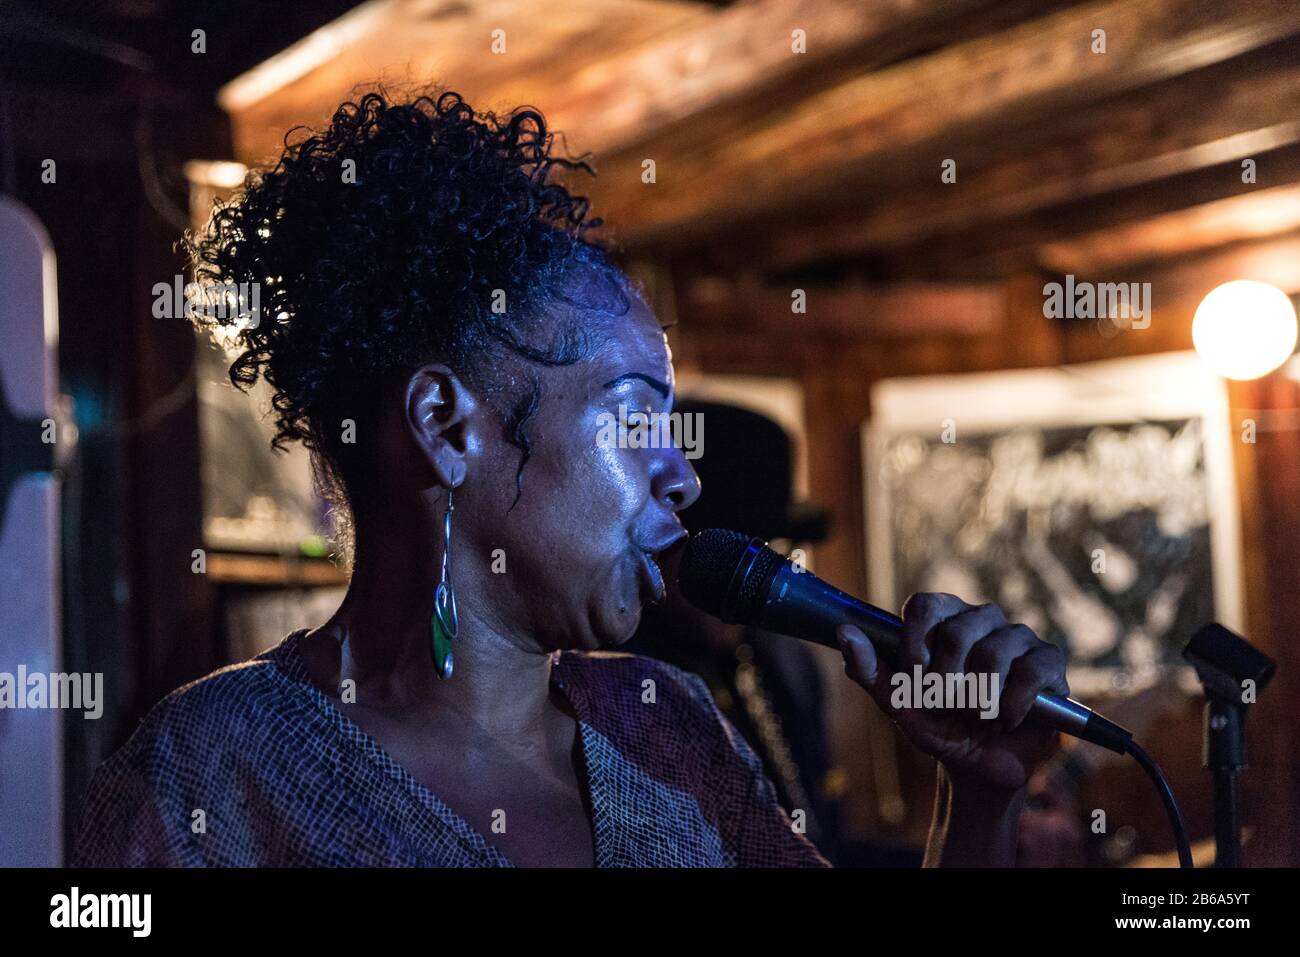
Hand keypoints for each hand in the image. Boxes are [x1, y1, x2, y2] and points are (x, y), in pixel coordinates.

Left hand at [838, 592, 1067, 793]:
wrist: (979, 767)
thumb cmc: (939, 726)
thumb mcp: (899, 705)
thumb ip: (870, 670)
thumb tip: (844, 633)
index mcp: (944, 619)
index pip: (925, 604)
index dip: (915, 642)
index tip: (914, 676)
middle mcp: (982, 619)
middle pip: (958, 630)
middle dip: (945, 678)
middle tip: (946, 703)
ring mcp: (1018, 638)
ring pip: (996, 650)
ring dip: (977, 695)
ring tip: (976, 713)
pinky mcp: (1048, 662)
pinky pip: (1032, 669)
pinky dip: (1012, 703)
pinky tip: (1004, 719)